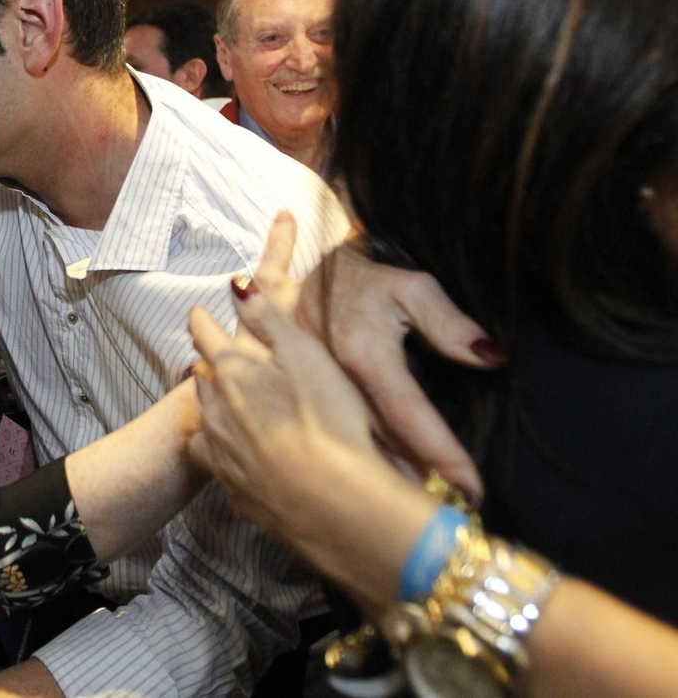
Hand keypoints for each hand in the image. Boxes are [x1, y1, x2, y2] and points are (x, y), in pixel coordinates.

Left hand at [188, 216, 376, 533]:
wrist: (339, 505)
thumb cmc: (330, 421)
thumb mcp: (305, 356)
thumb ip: (268, 319)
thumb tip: (236, 285)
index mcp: (232, 375)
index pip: (204, 336)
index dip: (201, 320)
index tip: (197, 312)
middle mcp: (217, 415)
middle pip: (201, 380)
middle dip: (208, 366)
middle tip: (216, 360)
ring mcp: (223, 458)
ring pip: (204, 425)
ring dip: (212, 411)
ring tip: (224, 407)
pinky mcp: (237, 495)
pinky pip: (220, 467)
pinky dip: (225, 456)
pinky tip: (240, 458)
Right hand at [297, 236, 496, 495]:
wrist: (306, 278)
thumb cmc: (366, 281)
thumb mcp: (412, 286)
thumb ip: (450, 323)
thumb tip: (490, 356)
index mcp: (364, 356)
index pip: (412, 417)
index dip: (444, 456)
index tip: (474, 489)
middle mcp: (334, 384)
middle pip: (383, 448)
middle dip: (417, 486)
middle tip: (455, 517)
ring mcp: (315, 399)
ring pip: (358, 453)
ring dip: (391, 485)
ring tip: (426, 517)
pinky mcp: (306, 407)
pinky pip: (340, 446)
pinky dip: (365, 471)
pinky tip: (382, 495)